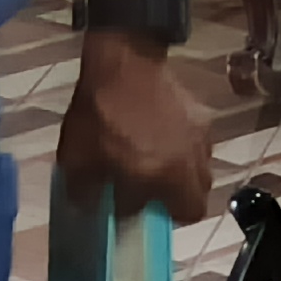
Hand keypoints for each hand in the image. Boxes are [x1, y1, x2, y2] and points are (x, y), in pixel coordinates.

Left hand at [57, 31, 213, 228]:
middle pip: (195, 204)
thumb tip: (90, 207)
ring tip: (159, 166)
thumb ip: (84, 190)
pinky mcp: (205, 123)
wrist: (125, 64)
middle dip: (175, 206)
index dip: (135, 214)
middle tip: (151, 194)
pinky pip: (200, 152)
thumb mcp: (75, 156)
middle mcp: (185, 167)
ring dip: (183, 181)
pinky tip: (165, 140)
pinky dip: (186, 155)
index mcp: (155, 178)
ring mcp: (199, 145)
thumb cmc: (98, 113)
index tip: (121, 204)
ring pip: (202, 177)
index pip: (152, 215)